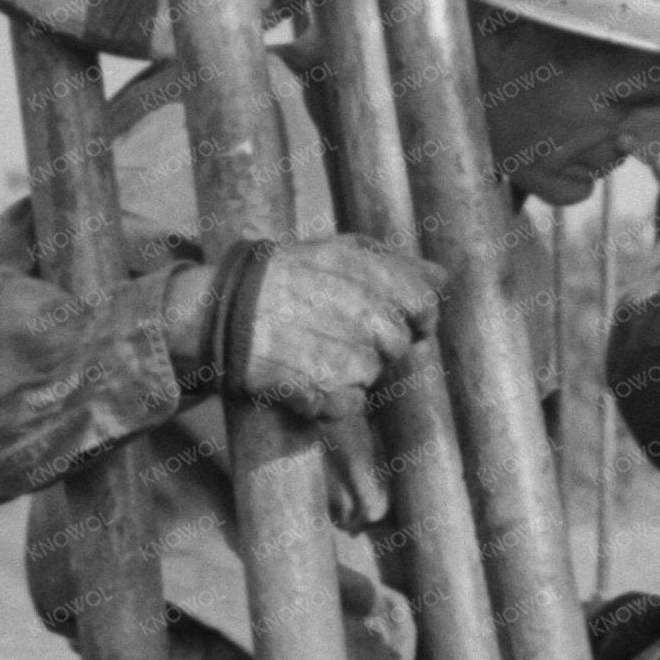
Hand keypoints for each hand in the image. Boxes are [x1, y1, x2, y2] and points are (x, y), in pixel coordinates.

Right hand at [167, 234, 438, 418]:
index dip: (418, 317)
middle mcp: (359, 312)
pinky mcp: (317, 390)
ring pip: (373, 377)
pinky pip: (347, 406)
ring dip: (351, 372)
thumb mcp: (335, 252)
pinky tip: (304, 378)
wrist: (217, 314)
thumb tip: (442, 276)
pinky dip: (330, 400)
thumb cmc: (284, 279)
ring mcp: (340, 354)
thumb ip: (393, 264)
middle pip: (399, 346)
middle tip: (338, 335)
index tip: (403, 320)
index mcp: (362, 271)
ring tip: (312, 350)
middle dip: (378, 346)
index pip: (423, 304)